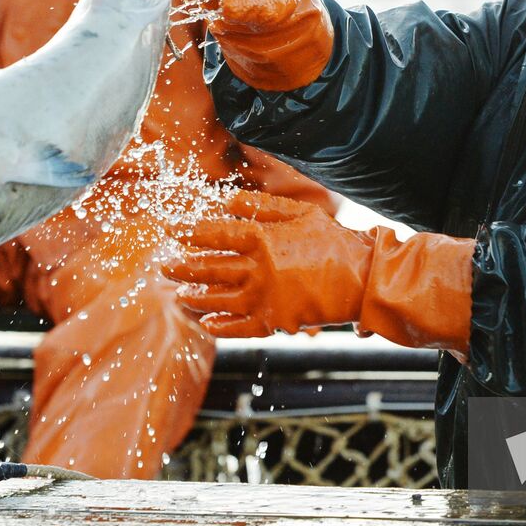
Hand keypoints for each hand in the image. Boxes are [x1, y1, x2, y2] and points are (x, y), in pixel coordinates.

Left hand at [169, 191, 370, 337]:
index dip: (190, 232)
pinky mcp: (275, 321)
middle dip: (182, 266)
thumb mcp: (300, 212)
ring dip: (195, 297)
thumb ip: (261, 205)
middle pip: (209, 268)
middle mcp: (258, 269)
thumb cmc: (333, 240)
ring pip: (218, 299)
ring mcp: (265, 298)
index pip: (215, 234)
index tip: (171, 231)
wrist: (362, 278)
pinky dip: (221, 326)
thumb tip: (226, 198)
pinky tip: (207, 322)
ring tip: (179, 295)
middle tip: (163, 266)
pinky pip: (240, 327)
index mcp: (263, 238)